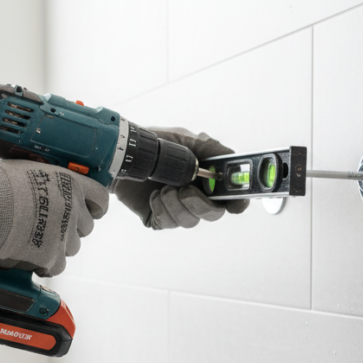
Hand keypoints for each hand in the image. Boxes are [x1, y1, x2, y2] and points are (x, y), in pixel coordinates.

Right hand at [0, 160, 108, 276]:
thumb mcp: (25, 168)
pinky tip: (26, 253)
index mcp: (70, 183)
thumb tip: (47, 184)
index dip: (95, 206)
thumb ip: (46, 179)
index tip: (89, 210)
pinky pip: (56, 266)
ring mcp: (64, 235)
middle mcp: (72, 209)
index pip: (101, 198)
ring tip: (31, 238)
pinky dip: (44, 263)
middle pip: (87, 226)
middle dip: (71, 227)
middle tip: (47, 224)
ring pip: (72, 247)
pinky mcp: (51, 258)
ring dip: (57, 245)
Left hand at [112, 127, 248, 228]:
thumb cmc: (157, 144)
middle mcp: (198, 197)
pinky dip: (162, 208)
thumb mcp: (188, 140)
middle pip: (214, 214)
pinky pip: (169, 222)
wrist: (124, 155)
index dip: (238, 203)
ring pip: (190, 221)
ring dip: (177, 204)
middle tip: (185, 190)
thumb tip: (231, 159)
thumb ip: (213, 149)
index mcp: (209, 180)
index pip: (232, 198)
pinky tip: (155, 195)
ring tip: (164, 187)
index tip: (234, 204)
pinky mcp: (161, 218)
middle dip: (201, 205)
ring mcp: (179, 209)